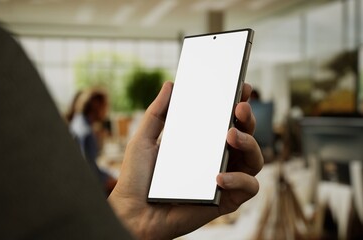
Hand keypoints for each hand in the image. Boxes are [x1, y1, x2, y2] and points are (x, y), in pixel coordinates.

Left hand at [108, 82, 262, 239]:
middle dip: (248, 118)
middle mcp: (217, 158)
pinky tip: (219, 176)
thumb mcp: (144, 139)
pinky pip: (249, 187)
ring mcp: (224, 178)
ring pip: (255, 159)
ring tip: (231, 135)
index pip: (227, 120)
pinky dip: (240, 180)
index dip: (239, 103)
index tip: (242, 87)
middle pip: (246, 135)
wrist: (133, 213)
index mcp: (202, 143)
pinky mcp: (225, 200)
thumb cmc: (137, 178)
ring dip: (250, 144)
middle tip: (239, 108)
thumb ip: (157, 112)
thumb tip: (170, 85)